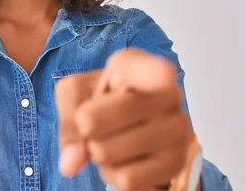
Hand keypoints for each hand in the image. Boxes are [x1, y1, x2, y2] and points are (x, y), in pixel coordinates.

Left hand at [55, 47, 191, 190]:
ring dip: (98, 153)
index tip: (165, 74)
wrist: (133, 125)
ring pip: (106, 153)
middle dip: (83, 129)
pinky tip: (125, 158)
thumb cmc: (103, 101)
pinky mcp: (176, 161)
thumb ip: (68, 122)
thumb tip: (71, 162)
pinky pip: (125, 179)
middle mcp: (165, 93)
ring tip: (113, 138)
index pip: (143, 69)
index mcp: (134, 66)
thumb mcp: (75, 96)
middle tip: (95, 122)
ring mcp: (176, 128)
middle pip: (93, 120)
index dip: (152, 72)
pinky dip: (113, 174)